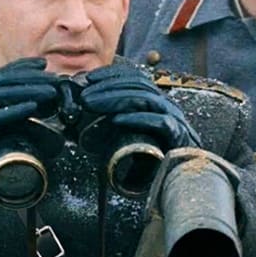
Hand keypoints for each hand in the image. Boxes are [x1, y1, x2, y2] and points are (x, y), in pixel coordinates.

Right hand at [0, 58, 59, 215]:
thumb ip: (5, 123)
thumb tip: (32, 118)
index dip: (21, 67)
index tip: (43, 65)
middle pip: (1, 80)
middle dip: (30, 77)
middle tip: (55, 80)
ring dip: (28, 90)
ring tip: (50, 92)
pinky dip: (13, 111)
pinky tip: (31, 108)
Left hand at [78, 63, 200, 150]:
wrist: (170, 182)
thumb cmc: (144, 160)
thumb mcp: (120, 136)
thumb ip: (103, 123)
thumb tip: (76, 111)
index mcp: (155, 102)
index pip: (136, 77)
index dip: (112, 75)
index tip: (89, 79)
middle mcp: (167, 107)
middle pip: (140, 85)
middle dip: (108, 87)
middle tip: (84, 97)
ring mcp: (175, 120)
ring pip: (147, 99)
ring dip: (115, 98)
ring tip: (91, 105)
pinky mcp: (178, 137)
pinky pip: (160, 122)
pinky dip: (137, 118)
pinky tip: (116, 120)